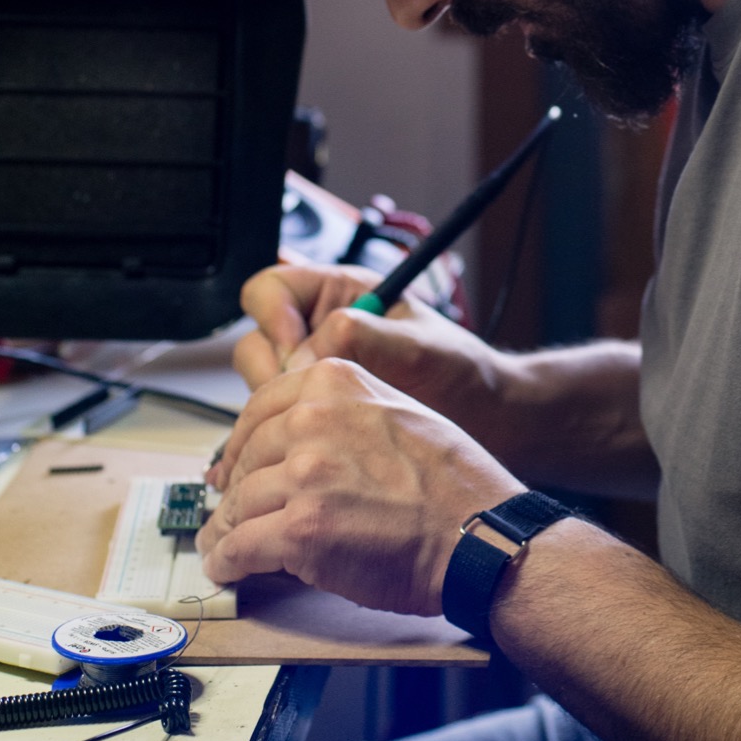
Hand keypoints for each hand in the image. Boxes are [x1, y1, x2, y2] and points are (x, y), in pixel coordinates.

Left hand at [197, 356, 520, 613]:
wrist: (480, 534)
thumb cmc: (453, 484)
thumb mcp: (401, 412)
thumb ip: (345, 412)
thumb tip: (296, 438)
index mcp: (336, 383)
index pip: (259, 408)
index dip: (242, 445)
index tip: (233, 465)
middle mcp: (314, 419)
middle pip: (246, 459)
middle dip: (236, 492)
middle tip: (231, 514)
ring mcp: (304, 474)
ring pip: (239, 505)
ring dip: (227, 531)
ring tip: (225, 546)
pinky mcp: (300, 529)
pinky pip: (239, 548)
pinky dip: (228, 563)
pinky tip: (229, 568)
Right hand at [219, 262, 507, 490]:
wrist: (484, 423)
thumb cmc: (462, 373)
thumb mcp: (418, 345)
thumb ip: (362, 337)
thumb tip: (306, 354)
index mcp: (340, 295)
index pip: (273, 289)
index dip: (274, 315)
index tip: (295, 348)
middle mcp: (318, 332)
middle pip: (256, 341)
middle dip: (273, 371)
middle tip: (307, 397)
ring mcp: (313, 377)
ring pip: (260, 386)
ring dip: (277, 409)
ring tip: (319, 425)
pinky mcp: (314, 417)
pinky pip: (276, 423)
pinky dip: (282, 439)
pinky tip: (306, 451)